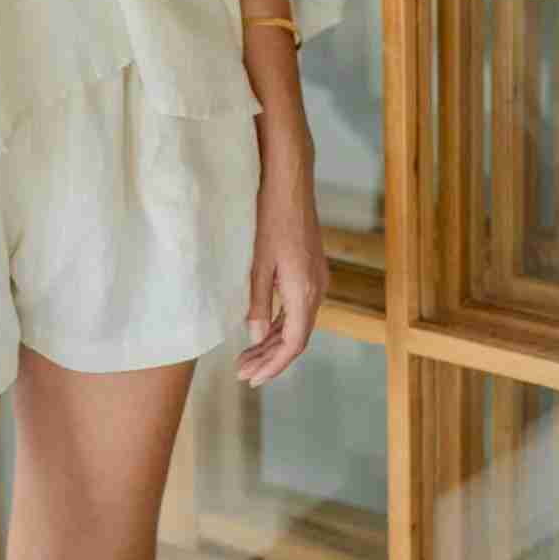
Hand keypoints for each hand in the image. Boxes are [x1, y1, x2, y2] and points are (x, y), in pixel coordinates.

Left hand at [235, 146, 329, 388]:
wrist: (290, 181)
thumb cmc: (270, 216)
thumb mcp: (257, 262)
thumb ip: (256, 301)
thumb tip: (254, 337)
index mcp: (304, 291)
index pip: (293, 344)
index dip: (272, 365)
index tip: (251, 379)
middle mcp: (317, 289)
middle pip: (296, 338)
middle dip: (269, 359)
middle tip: (242, 372)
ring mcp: (317, 279)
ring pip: (298, 324)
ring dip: (273, 342)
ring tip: (247, 356)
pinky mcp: (311, 269)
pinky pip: (299, 308)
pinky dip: (280, 323)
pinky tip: (262, 327)